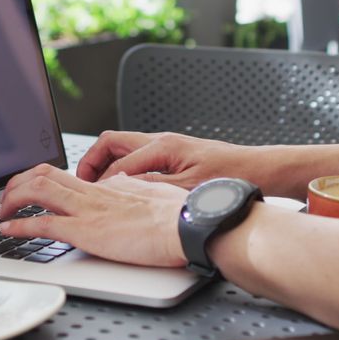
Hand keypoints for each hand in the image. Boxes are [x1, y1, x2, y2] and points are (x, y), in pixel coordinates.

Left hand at [0, 164, 187, 267]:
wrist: (187, 225)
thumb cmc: (178, 215)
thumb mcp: (153, 193)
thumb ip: (133, 189)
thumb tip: (122, 182)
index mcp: (110, 185)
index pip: (68, 175)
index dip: (44, 179)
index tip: (33, 188)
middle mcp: (94, 193)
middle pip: (44, 175)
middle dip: (19, 184)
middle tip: (8, 198)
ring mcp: (88, 211)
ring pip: (37, 192)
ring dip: (12, 201)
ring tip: (1, 212)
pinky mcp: (86, 232)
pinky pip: (43, 225)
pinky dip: (19, 227)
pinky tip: (7, 231)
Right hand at [76, 131, 262, 190]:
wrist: (258, 170)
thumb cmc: (230, 177)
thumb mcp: (186, 189)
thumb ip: (151, 188)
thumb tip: (120, 189)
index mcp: (162, 147)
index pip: (117, 163)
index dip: (98, 182)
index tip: (86, 197)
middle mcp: (161, 141)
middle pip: (111, 143)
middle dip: (91, 161)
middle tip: (80, 184)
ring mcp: (167, 147)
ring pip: (123, 149)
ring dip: (105, 165)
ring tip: (94, 187)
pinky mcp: (174, 156)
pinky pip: (137, 158)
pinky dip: (122, 169)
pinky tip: (122, 188)